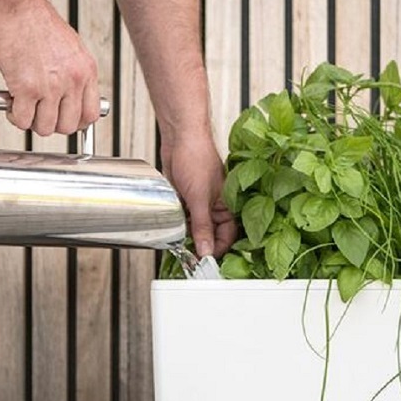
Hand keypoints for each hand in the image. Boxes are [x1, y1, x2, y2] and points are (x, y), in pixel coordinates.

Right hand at [0, 0, 99, 135]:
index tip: (65, 119)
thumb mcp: (71, 48)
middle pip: (68, 125)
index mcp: (86, 71)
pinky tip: (12, 105)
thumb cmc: (36, 21)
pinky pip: (23, 119)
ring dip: (32, 122)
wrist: (16, 4)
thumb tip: (72, 96)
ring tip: (24, 108)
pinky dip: (16, 117)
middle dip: (52, 124)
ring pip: (45, 127)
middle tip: (40, 114)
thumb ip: (75, 74)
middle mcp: (72, 80)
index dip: (76, 122)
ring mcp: (50, 86)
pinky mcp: (26, 88)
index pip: (91, 114)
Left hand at [161, 134, 236, 258]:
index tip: (204, 262)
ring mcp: (200, 203)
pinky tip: (173, 228)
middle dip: (202, 246)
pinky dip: (179, 225)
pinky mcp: (186, 199)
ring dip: (188, 236)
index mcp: (228, 205)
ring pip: (196, 228)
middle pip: (211, 235)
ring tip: (180, 244)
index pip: (227, 237)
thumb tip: (205, 251)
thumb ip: (202, 227)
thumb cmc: (197, 156)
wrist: (179, 137)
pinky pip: (184, 219)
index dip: (217, 251)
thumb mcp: (199, 198)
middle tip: (190, 258)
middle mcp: (216, 206)